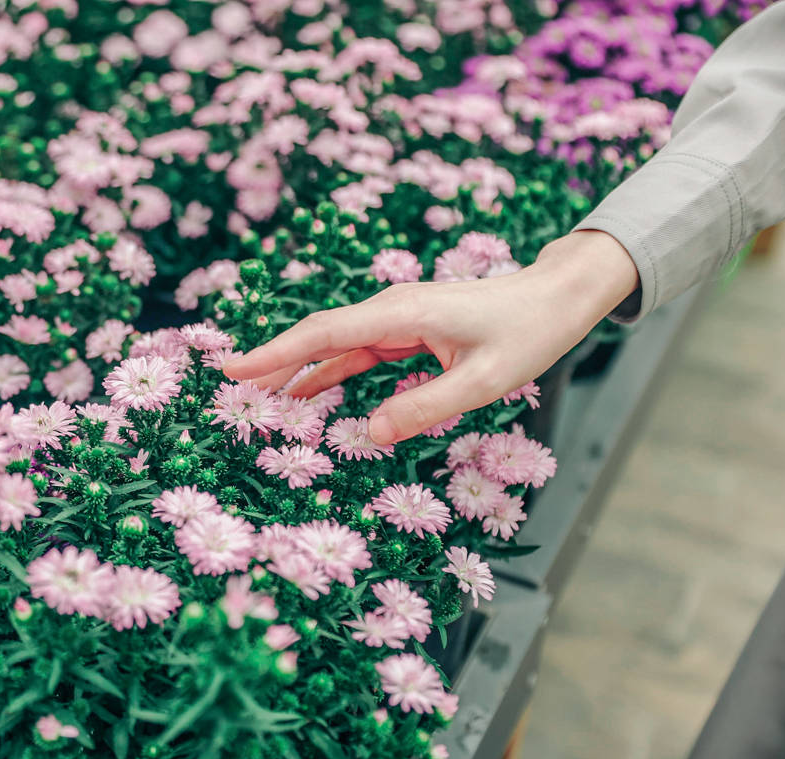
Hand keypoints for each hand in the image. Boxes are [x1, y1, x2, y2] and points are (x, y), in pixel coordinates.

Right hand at [223, 230, 639, 444]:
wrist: (554, 298)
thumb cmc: (526, 334)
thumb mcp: (483, 381)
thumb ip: (425, 407)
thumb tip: (369, 434)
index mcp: (402, 313)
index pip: (324, 334)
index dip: (276, 353)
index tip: (235, 370)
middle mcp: (390, 309)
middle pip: (319, 336)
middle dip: (274, 360)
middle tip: (230, 387)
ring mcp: (396, 318)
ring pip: (334, 345)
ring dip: (298, 369)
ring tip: (259, 397)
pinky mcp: (405, 330)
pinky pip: (357, 352)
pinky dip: (328, 371)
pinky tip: (307, 391)